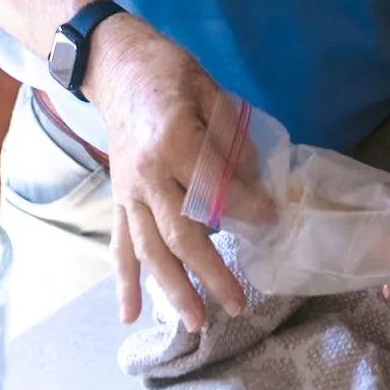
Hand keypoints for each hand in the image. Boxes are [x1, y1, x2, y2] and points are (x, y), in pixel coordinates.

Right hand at [82, 16, 247, 331]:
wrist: (116, 65)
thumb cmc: (170, 74)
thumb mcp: (211, 91)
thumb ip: (232, 140)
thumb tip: (255, 187)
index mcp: (174, 141)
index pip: (215, 190)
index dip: (248, 208)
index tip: (273, 220)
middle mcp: (147, 174)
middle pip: (181, 234)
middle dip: (210, 273)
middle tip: (238, 304)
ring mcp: (128, 190)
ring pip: (150, 249)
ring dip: (171, 290)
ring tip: (195, 324)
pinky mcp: (118, 198)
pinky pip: (119, 243)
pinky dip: (124, 280)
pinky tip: (129, 315)